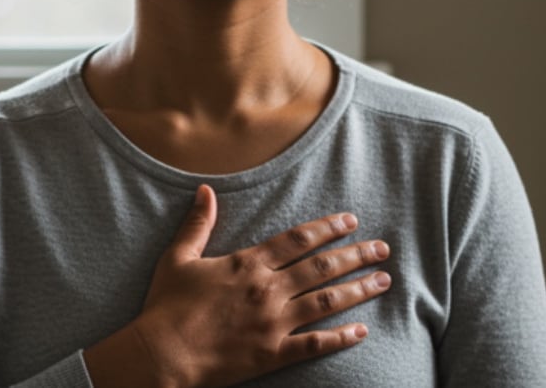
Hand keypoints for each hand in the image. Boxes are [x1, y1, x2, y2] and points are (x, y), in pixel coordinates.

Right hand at [85, 184, 390, 387]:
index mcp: (247, 264)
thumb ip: (197, 223)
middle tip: (383, 248)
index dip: (328, 228)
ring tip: (383, 280)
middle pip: (322, 267)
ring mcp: (273, 323)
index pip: (298, 239)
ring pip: (326, 301)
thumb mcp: (177, 257)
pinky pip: (315, 344)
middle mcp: (267, 289)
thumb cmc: (167, 306)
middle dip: (356, 255)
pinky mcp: (273, 353)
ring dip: (358, 289)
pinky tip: (362, 331)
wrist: (162, 354)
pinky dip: (341, 337)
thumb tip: (204, 190)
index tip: (351, 221)